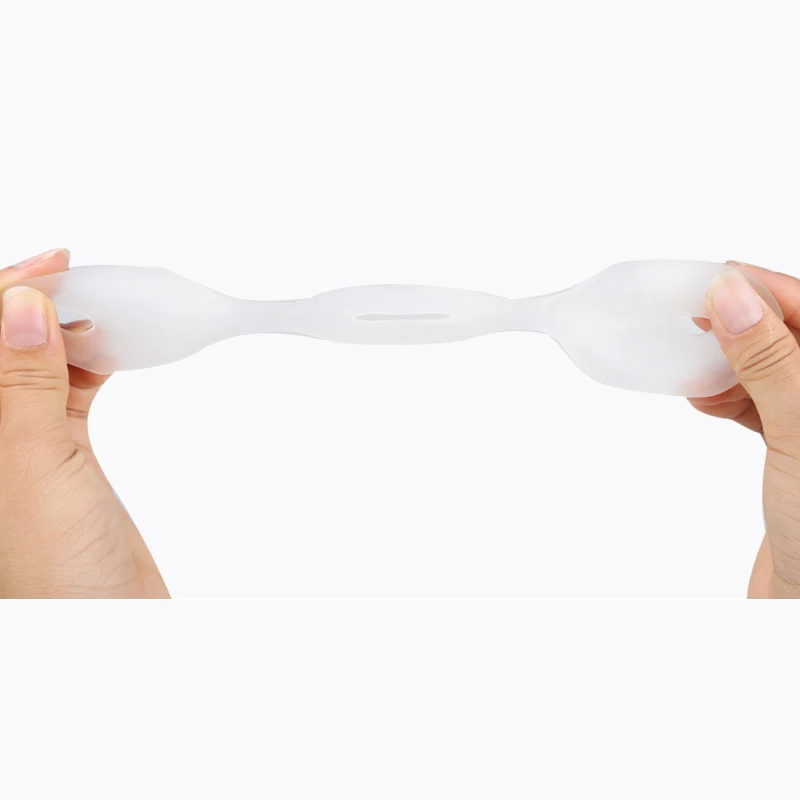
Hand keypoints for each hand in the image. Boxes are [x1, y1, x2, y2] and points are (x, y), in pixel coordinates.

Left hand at [0, 249, 167, 597]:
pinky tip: (110, 346)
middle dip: (34, 299)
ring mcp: (16, 437)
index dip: (5, 292)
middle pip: (2, 341)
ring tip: (104, 307)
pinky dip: (87, 359)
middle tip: (85, 278)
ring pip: (31, 358)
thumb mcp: (30, 469)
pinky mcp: (55, 448)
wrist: (107, 624)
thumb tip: (19, 305)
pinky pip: (63, 385)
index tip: (57, 267)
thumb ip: (18, 385)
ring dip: (64, 326)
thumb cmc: (56, 574)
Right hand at [691, 260, 799, 597]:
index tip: (710, 280)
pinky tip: (705, 397)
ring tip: (692, 363)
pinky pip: (761, 402)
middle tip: (690, 317)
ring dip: (730, 361)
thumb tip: (733, 295)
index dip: (763, 289)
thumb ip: (771, 362)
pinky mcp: (795, 448)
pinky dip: (729, 395)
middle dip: (741, 323)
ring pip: (773, 367)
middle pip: (791, 335)